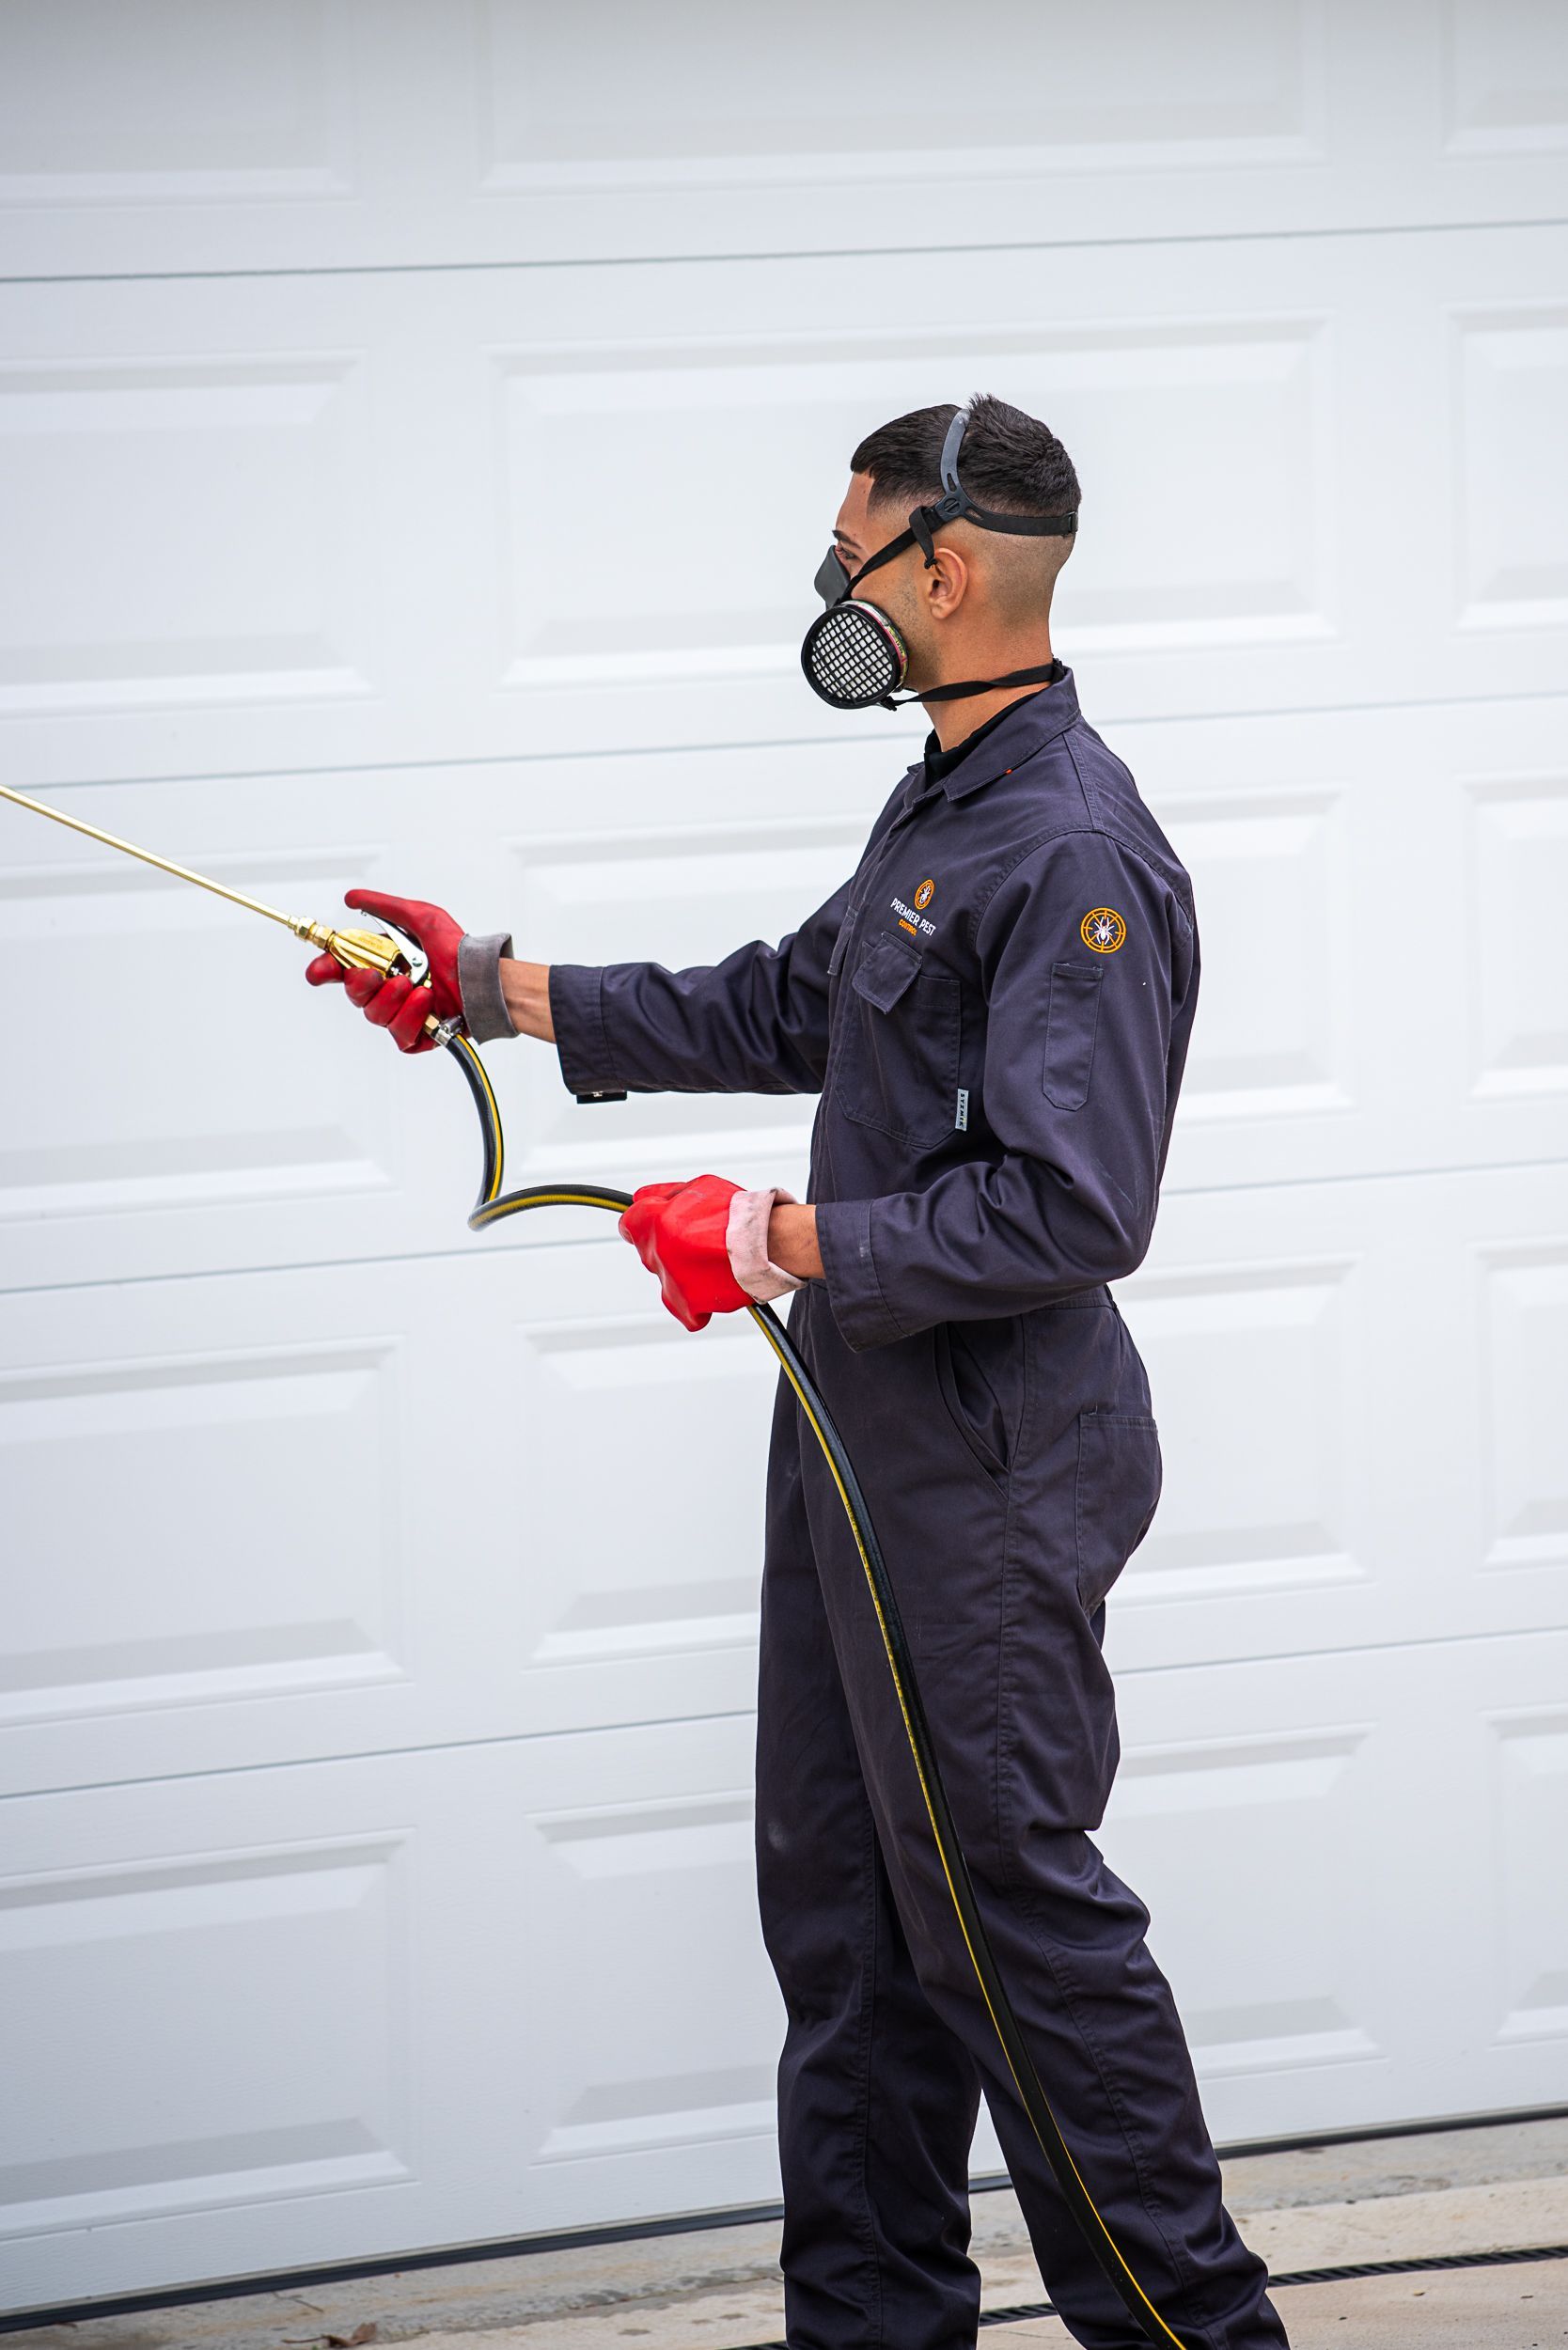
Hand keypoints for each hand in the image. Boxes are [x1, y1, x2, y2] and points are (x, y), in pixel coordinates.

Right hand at [305, 889, 464, 1053]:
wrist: (484, 980)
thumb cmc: (457, 950)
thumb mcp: (421, 918)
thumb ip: (385, 907)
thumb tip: (352, 897)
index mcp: (382, 963)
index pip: (341, 970)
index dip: (326, 970)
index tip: (321, 969)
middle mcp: (387, 989)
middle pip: (353, 994)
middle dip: (361, 983)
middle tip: (376, 974)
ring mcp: (400, 1014)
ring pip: (374, 1015)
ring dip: (392, 998)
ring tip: (417, 985)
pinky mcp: (415, 1035)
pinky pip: (399, 1034)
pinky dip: (411, 1016)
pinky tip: (426, 1002)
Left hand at [619, 1175, 750, 1331]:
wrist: (768, 1242)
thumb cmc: (739, 1214)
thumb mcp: (700, 1186)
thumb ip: (664, 1193)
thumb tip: (641, 1198)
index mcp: (656, 1222)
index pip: (629, 1224)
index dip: (645, 1222)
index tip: (655, 1224)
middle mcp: (658, 1252)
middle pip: (650, 1250)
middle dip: (669, 1245)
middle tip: (700, 1240)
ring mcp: (671, 1281)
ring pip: (667, 1278)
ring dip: (683, 1271)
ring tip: (712, 1261)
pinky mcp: (689, 1305)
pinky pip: (683, 1309)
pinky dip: (696, 1303)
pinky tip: (712, 1287)